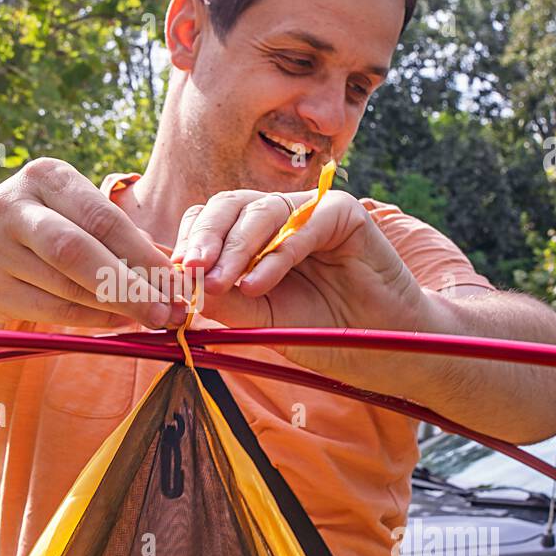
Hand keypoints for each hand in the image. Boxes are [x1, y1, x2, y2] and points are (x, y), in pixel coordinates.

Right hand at [0, 157, 182, 328]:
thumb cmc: (42, 227)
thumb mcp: (71, 209)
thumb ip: (117, 232)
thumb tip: (172, 271)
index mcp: (44, 176)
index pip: (101, 217)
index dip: (143, 253)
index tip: (178, 281)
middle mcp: (13, 207)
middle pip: (77, 251)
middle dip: (129, 285)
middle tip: (168, 310)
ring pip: (66, 287)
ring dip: (116, 307)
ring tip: (152, 317)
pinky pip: (52, 311)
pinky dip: (91, 320)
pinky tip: (118, 322)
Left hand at [172, 187, 432, 379]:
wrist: (382, 349)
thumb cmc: (320, 332)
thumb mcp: (259, 321)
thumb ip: (222, 300)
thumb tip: (173, 287)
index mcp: (251, 236)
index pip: (208, 222)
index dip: (188, 244)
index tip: (173, 277)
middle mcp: (277, 216)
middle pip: (228, 207)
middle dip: (205, 240)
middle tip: (190, 272)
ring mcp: (309, 210)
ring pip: (260, 211)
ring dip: (236, 249)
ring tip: (221, 284)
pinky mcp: (344, 213)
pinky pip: (304, 224)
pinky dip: (277, 253)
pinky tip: (257, 284)